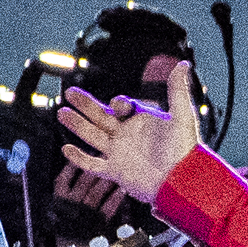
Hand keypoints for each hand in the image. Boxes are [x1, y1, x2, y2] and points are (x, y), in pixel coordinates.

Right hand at [52, 160, 131, 220]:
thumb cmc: (67, 224)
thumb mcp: (60, 206)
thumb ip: (66, 189)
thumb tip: (74, 166)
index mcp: (60, 200)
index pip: (63, 180)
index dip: (71, 167)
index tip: (80, 157)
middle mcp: (71, 205)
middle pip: (83, 182)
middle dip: (95, 167)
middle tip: (105, 156)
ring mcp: (85, 213)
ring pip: (95, 192)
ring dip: (106, 180)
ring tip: (115, 170)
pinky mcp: (98, 222)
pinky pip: (107, 208)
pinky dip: (115, 199)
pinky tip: (122, 190)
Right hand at [57, 61, 201, 208]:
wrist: (182, 183)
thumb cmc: (185, 151)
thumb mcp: (182, 116)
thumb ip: (178, 90)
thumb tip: (183, 63)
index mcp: (142, 121)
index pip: (122, 106)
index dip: (119, 103)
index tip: (120, 106)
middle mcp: (128, 135)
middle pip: (101, 116)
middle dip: (85, 105)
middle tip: (70, 93)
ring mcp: (120, 153)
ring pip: (93, 136)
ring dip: (77, 125)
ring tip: (61, 113)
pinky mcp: (116, 171)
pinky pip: (93, 165)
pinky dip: (79, 159)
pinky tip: (66, 149)